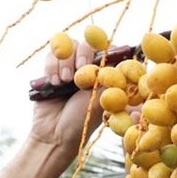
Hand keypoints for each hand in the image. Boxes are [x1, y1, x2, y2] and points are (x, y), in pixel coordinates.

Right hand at [31, 42, 102, 159]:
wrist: (55, 134)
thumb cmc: (82, 122)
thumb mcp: (101, 101)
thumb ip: (110, 81)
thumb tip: (124, 65)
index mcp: (105, 75)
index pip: (110, 51)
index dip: (106, 49)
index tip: (101, 57)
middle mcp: (88, 68)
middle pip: (88, 43)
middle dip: (83, 54)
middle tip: (80, 68)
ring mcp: (70, 67)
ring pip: (69, 46)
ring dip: (65, 62)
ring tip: (64, 81)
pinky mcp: (52, 69)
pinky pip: (52, 55)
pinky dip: (52, 66)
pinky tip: (54, 83)